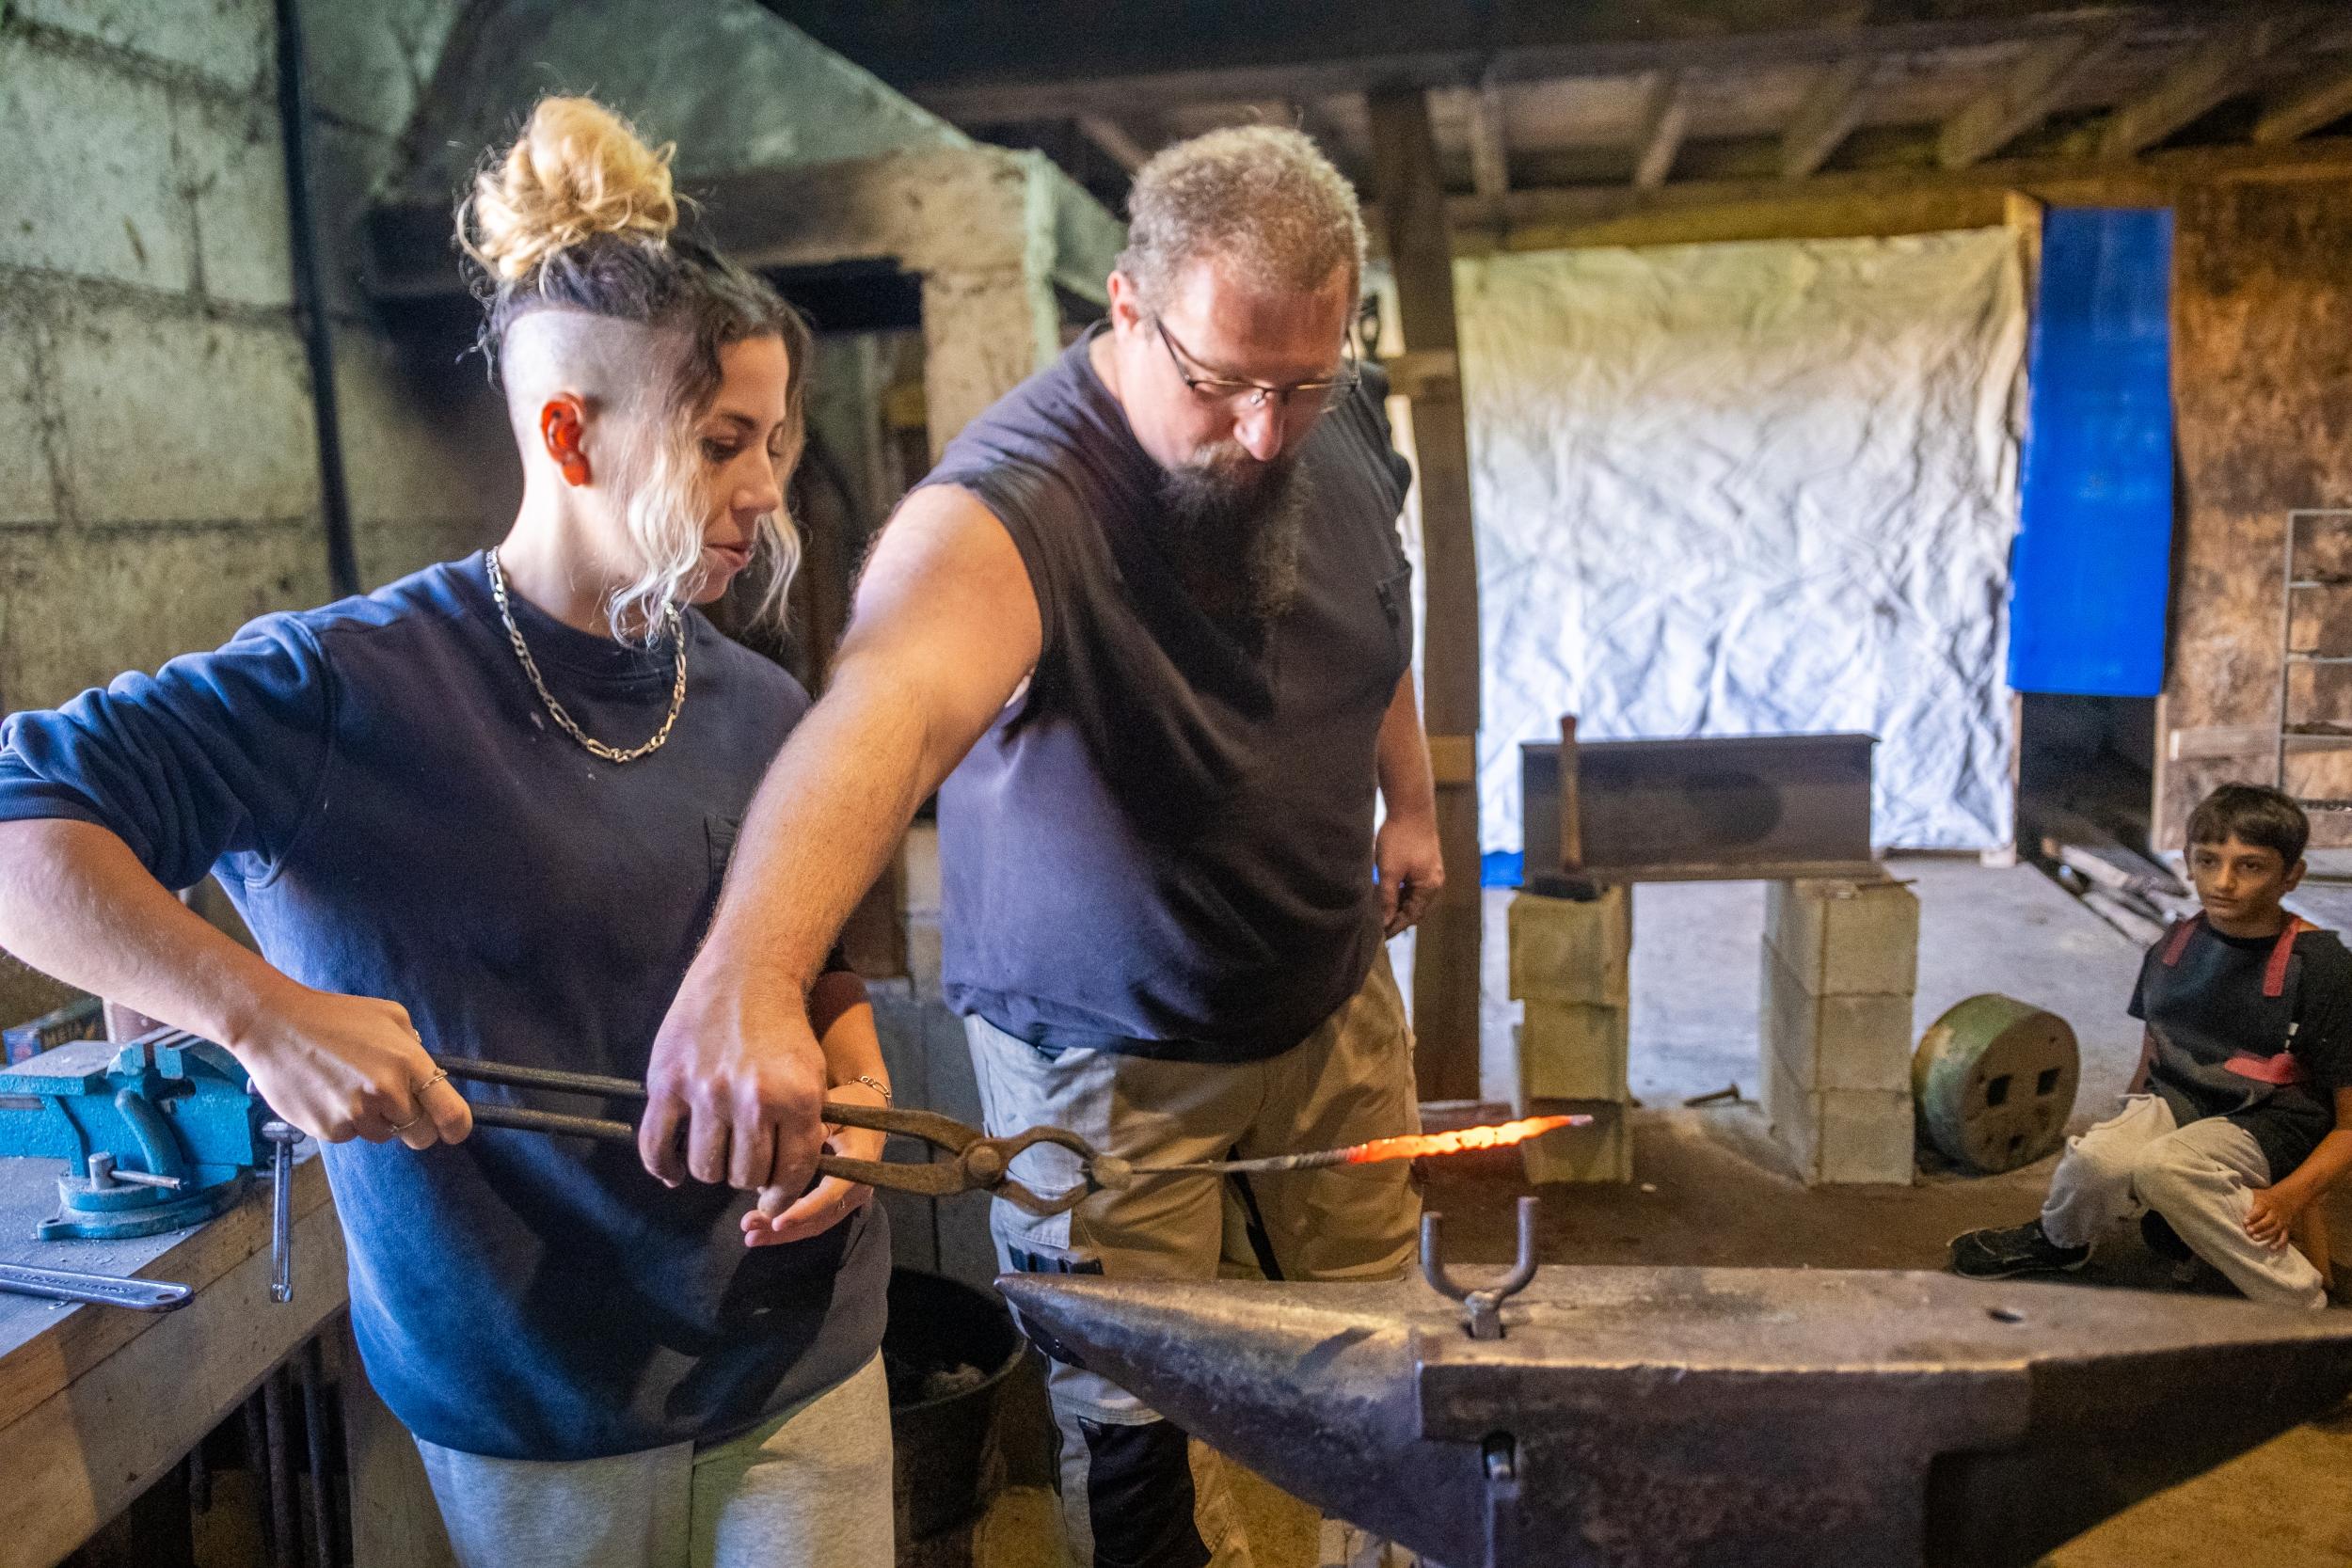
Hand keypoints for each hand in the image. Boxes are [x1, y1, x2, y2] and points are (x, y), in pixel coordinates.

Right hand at [232, 983, 471, 1149]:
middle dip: (417, 1126)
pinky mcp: (328, 1130)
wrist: (273, 1026)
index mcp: (408, 1063)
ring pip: (383, 1135)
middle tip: (398, 1105)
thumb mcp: (390, 1016)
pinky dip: (346, 1121)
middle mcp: (386, 1093)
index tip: (455, 1131)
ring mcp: (355, 1115)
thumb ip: (415, 1047)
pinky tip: (329, 1093)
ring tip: (351, 1086)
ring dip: (377, 1120)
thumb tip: (429, 1073)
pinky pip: (351, 1135)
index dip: (457, 1127)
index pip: (450, 1113)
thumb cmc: (335, 1016)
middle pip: (420, 1135)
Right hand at [640, 971, 827, 1193]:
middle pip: (744, 1176)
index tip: (773, 1198)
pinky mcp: (667, 1082)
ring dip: (712, 1168)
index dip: (782, 1194)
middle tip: (745, 1160)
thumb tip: (780, 1189)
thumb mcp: (811, 1076)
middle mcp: (752, 1099)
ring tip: (717, 1151)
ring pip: (705, 1168)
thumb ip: (802, 1129)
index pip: (789, 1174)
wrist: (747, 974)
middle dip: (747, 1176)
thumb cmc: (784, 1029)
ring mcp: (706, 1091)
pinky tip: (673, 1173)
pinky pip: (656, 1145)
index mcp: (797, 1099)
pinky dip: (663, 1168)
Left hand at [741, 1120, 883, 1247]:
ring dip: (783, 1233)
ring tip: (752, 1236)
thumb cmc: (848, 1106)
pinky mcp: (841, 1202)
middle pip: (820, 1218)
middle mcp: (859, 1189)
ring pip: (817, 1225)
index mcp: (860, 1165)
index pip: (831, 1195)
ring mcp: (851, 1199)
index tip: (776, 1220)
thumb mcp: (830, 1113)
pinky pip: (817, 1220)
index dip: (804, 1210)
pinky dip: (792, 1226)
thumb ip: (808, 1137)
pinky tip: (765, 1230)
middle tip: (750, 1232)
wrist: (869, 1109)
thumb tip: (775, 1166)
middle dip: (784, 1229)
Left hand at [1376, 810, 1444, 936]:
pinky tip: (1386, 892)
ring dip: (1398, 904)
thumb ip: (1387, 898)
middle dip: (1397, 917)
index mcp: (1429, 887)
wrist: (1411, 808)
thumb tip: (1384, 921)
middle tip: (1377, 926)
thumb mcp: (1389, 872)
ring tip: (1379, 911)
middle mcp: (1435, 882)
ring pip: (1414, 896)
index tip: (1380, 936)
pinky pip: (1414, 885)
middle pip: (1415, 908)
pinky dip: (1401, 891)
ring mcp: (1431, 872)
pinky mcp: (1425, 862)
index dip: (1395, 926)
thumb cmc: (1399, 839)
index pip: (1412, 916)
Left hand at [2245, 1185, 2304, 1248]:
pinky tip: (2272, 1248)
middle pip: (2268, 1220)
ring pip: (2275, 1229)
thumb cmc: (2265, 1198)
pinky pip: (2284, 1236)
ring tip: (2255, 1239)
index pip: (2260, 1209)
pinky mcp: (2286, 1228)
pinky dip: (2279, 1243)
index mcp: (2266, 1203)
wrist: (2287, 1199)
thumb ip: (2246, 1198)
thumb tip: (2229, 1197)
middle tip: (2249, 1231)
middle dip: (2259, 1226)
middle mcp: (2275, 1213)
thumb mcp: (2257, 1194)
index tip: (2245, 1221)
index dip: (2253, 1216)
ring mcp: (2282, 1221)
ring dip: (2266, 1235)